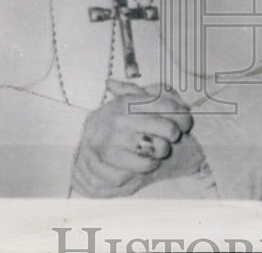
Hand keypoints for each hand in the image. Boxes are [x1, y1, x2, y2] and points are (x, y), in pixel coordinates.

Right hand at [70, 80, 193, 197]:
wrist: (76, 137)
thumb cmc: (112, 119)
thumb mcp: (126, 100)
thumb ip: (150, 94)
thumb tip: (176, 97)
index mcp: (128, 101)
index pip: (167, 106)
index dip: (183, 116)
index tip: (186, 123)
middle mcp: (120, 118)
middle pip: (167, 129)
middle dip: (174, 135)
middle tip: (171, 138)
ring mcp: (112, 140)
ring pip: (155, 150)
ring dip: (161, 152)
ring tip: (158, 151)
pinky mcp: (105, 161)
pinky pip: (139, 167)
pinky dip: (147, 167)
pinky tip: (146, 163)